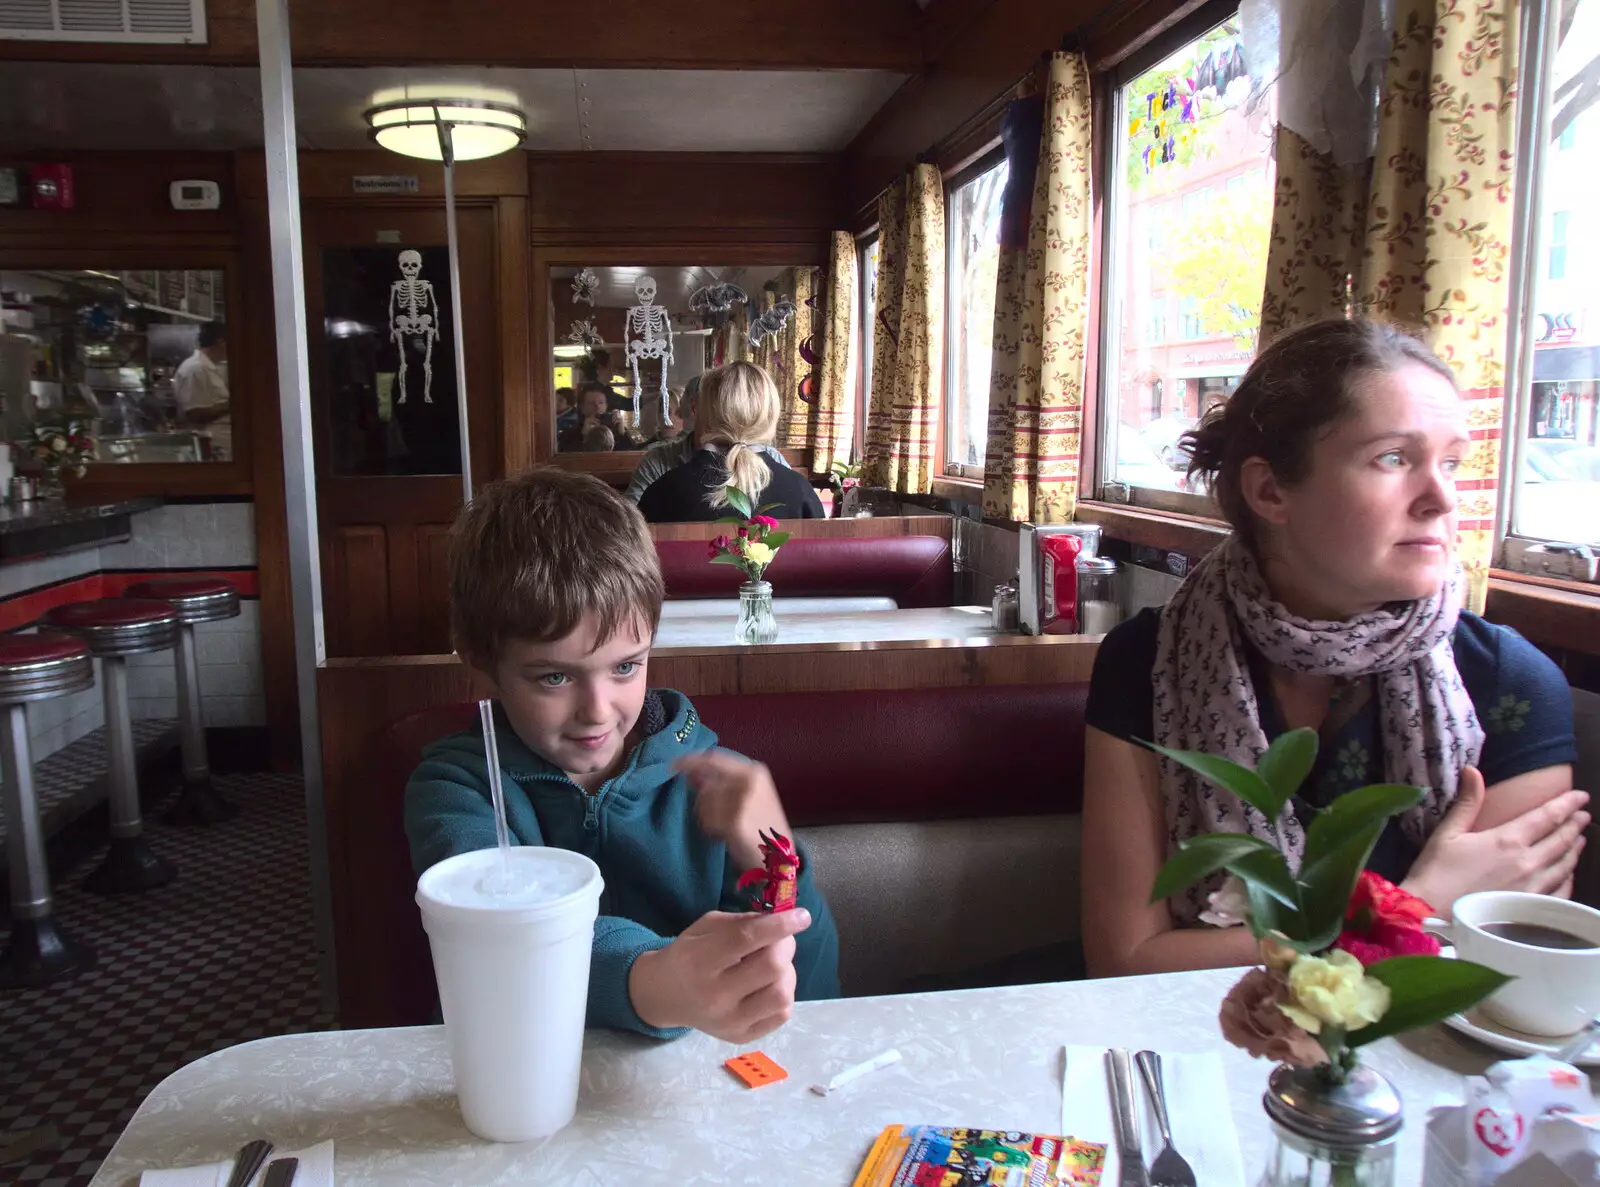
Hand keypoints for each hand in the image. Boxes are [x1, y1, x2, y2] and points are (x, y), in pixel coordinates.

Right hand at [628, 908, 810, 1041]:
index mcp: (700, 960)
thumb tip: (782, 920)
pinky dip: (784, 994)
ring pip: (782, 994)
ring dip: (787, 972)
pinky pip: (782, 1014)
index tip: (802, 916)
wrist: (667, 995)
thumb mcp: (706, 927)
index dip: (779, 925)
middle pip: (771, 967)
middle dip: (785, 946)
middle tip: (780, 939)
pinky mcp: (742, 1037)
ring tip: (773, 965)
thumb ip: (742, 922)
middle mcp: (715, 995)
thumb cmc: (690, 954)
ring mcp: (729, 1021)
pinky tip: (768, 985)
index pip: (746, 939)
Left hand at [674, 751, 790, 869]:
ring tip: (725, 828)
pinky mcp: (734, 820)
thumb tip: (691, 772)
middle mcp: (750, 780)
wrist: (779, 857)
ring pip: (704, 801)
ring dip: (707, 816)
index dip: (691, 760)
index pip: (714, 758)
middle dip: (702, 800)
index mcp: (755, 771)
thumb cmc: (763, 827)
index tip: (674, 765)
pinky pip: (707, 820)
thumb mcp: (747, 797)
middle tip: (707, 815)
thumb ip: (721, 781)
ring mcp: (743, 799)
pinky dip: (711, 829)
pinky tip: (725, 836)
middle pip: (707, 784)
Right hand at [1403, 767, 1590, 913]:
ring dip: (1574, 849)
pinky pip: (1561, 891)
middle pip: (1561, 839)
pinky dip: (1568, 879)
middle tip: (1584, 814)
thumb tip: (1473, 771)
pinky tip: (1568, 874)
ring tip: (1580, 839)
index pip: (1547, 817)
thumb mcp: (1448, 832)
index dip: (1567, 804)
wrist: (1431, 914)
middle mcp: (1527, 862)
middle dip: (1575, 824)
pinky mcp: (1531, 908)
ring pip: (1565, 864)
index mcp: (1508, 840)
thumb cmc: (1436, 872)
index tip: (1581, 796)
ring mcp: (1533, 887)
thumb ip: (1468, 802)